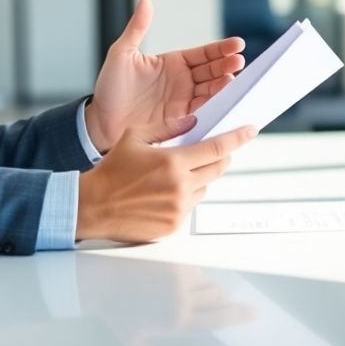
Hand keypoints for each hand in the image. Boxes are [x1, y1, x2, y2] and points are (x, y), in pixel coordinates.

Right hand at [76, 116, 255, 243]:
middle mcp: (180, 187)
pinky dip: (186, 196)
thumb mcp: (135, 137)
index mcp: (173, 162)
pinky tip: (164, 192)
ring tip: (175, 174)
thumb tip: (192, 120)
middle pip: (217, 168)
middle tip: (211, 151)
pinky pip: (191, 206)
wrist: (93, 206)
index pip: (217, 148)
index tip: (251, 130)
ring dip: (200, 178)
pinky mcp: (174, 225)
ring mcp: (179, 209)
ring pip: (205, 188)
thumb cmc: (111, 170)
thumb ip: (167, 126)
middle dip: (220, 157)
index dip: (238, 138)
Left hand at [78, 261, 254, 345]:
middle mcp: (184, 300)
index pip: (220, 318)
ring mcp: (180, 278)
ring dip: (203, 286)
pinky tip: (171, 277)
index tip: (253, 312)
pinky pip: (195, 267)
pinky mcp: (174, 260)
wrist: (100, 280)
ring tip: (180, 289)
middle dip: (216, 300)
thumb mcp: (134, 340)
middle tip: (199, 301)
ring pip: (208, 281)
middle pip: (218, 298)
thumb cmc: (116, 312)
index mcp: (178, 323)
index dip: (240, 315)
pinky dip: (191, 273)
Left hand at [87, 0, 245, 151]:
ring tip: (234, 79)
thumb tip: (145, 0)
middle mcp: (182, 81)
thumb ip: (137, 28)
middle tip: (239, 61)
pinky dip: (216, 106)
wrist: (101, 122)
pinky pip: (203, 111)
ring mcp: (184, 101)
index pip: (203, 54)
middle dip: (227, 65)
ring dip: (225, 85)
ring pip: (211, 90)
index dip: (220, 49)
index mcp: (173, 62)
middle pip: (212, 71)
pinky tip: (225, 101)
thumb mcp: (122, 53)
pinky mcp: (182, 120)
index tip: (237, 44)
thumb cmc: (110, 87)